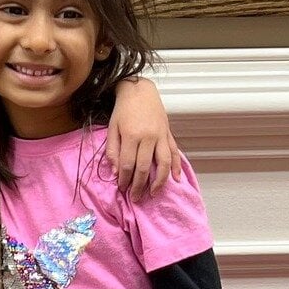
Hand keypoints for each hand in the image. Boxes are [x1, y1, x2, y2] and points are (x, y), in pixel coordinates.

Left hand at [108, 78, 177, 200]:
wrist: (140, 90)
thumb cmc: (123, 110)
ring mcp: (160, 136)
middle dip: (139, 186)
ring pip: (163, 163)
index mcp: (131, 135)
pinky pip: (174, 152)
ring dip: (159, 181)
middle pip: (144, 168)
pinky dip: (177, 166)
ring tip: (154, 193)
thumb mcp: (112, 128)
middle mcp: (148, 137)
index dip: (125, 180)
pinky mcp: (168, 134)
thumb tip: (115, 172)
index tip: (122, 189)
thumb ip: (112, 150)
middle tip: (136, 198)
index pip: (128, 165)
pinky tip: (176, 179)